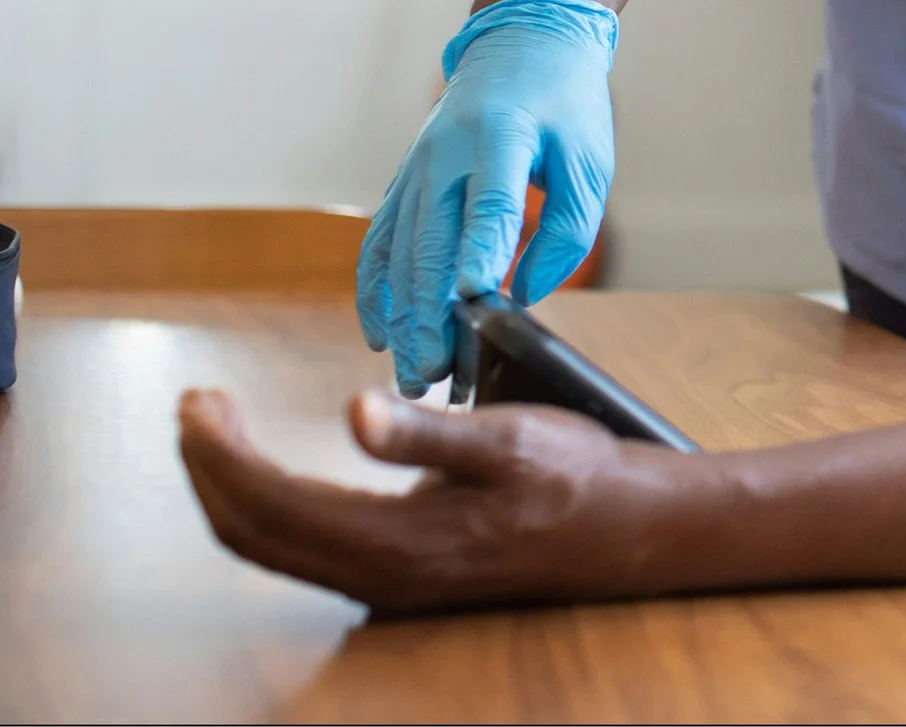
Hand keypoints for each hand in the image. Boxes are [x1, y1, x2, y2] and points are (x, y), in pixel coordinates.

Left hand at [178, 387, 693, 612]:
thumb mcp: (511, 438)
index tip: (201, 399)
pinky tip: (269, 468)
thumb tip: (354, 412)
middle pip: (252, 534)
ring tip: (219, 428)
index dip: (220, 453)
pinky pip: (299, 550)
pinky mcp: (393, 576)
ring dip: (230, 487)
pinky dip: (264, 505)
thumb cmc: (576, 477)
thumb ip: (428, 431)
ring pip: (270, 548)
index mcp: (397, 545)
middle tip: (198, 404)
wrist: (628, 531)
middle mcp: (377, 579)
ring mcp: (383, 586)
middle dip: (209, 468)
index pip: (270, 503)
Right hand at [356, 0, 618, 394]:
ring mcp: (416, 169)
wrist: (522, 42)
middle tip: (434, 376)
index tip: (472, 303)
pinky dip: (376, 292)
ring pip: (397, 254)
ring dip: (400, 318)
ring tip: (411, 375)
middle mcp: (444, 155)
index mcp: (499, 138)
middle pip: (430, 244)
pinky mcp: (404, 182)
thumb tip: (524, 293)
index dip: (479, 255)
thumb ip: (566, 229)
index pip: (488, 205)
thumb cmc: (565, 104)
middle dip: (428, 316)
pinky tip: (380, 334)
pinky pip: (380, 243)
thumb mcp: (588, 159)